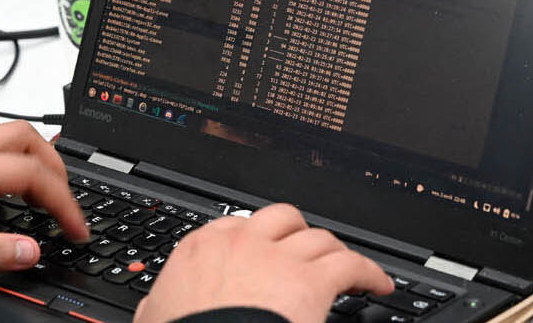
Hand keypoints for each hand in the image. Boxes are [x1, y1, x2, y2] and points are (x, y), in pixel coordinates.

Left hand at [0, 120, 88, 270]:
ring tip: (44, 187)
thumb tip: (28, 250)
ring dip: (32, 153)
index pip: (28, 173)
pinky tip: (0, 174)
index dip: (61, 200)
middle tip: (67, 205)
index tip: (74, 229)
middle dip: (56, 167)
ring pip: (1, 129)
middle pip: (23, 136)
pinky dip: (5, 149)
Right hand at [135, 204, 392, 322]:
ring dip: (334, 252)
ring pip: (319, 238)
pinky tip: (378, 284)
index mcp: (202, 249)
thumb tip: (153, 308)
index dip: (257, 237)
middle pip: (282, 219)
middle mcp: (243, 243)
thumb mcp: (154, 316)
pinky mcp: (313, 280)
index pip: (236, 226)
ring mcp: (280, 258)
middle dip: (298, 232)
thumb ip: (159, 303)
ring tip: (345, 266)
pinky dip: (369, 272)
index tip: (266, 249)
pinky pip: (351, 265)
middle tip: (307, 250)